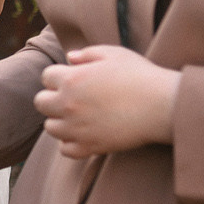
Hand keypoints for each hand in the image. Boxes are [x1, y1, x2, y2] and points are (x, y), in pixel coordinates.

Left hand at [34, 45, 180, 159]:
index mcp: (71, 79)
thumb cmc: (140, 75)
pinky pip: (66, 150)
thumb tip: (69, 58)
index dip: (58, 75)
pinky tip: (82, 134)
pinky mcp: (90, 147)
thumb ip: (86, 54)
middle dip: (52, 98)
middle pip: (41, 103)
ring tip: (77, 116)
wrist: (162, 105)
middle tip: (71, 98)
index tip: (72, 78)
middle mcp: (68, 104)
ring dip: (59, 120)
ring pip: (50, 127)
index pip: (46, 77)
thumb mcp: (113, 54)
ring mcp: (77, 128)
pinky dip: (70, 143)